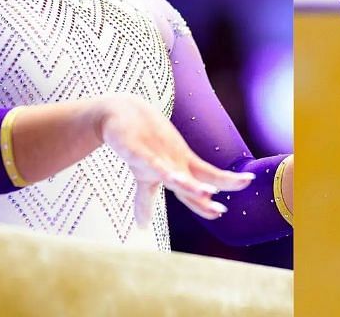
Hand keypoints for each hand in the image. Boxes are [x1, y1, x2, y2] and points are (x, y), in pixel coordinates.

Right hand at [95, 94, 255, 226]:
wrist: (119, 111)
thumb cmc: (137, 143)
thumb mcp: (143, 176)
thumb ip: (145, 201)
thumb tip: (141, 227)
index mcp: (178, 166)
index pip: (199, 184)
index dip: (207, 200)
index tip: (220, 212)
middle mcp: (173, 160)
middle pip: (193, 179)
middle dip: (207, 193)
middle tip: (221, 210)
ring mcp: (157, 155)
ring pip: (175, 172)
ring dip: (189, 183)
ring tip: (206, 193)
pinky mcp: (137, 150)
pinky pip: (151, 162)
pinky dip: (162, 170)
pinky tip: (171, 178)